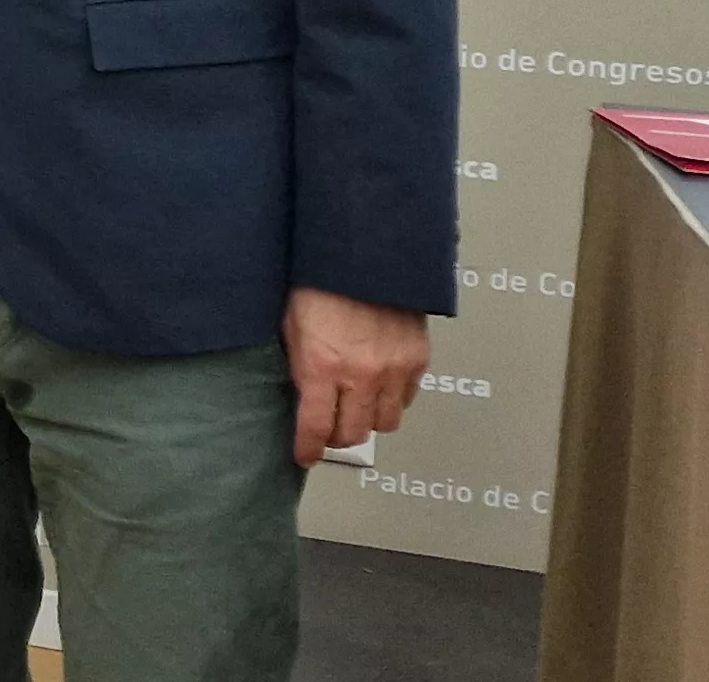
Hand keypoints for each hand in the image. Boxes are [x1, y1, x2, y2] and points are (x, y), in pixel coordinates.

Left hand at [283, 286, 431, 466]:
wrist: (365, 252)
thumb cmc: (319, 281)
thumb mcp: (290, 324)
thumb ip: (298, 363)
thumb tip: (298, 393)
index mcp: (322, 367)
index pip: (316, 427)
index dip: (308, 448)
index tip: (304, 455)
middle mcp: (360, 375)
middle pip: (353, 433)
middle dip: (337, 436)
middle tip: (328, 429)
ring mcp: (394, 369)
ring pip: (384, 423)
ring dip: (368, 420)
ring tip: (356, 408)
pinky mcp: (417, 359)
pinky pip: (407, 398)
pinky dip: (392, 399)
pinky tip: (379, 386)